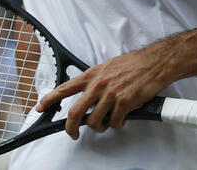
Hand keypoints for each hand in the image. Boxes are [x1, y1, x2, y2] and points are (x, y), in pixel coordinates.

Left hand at [35, 46, 169, 139]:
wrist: (155, 62)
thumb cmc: (135, 63)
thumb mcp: (109, 66)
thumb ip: (96, 79)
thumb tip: (88, 93)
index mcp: (92, 75)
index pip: (64, 88)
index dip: (49, 100)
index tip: (40, 108)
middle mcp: (98, 85)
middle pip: (74, 113)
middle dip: (70, 128)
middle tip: (73, 133)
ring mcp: (111, 95)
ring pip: (94, 122)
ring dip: (100, 127)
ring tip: (107, 122)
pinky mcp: (124, 103)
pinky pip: (114, 123)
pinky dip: (117, 124)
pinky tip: (122, 118)